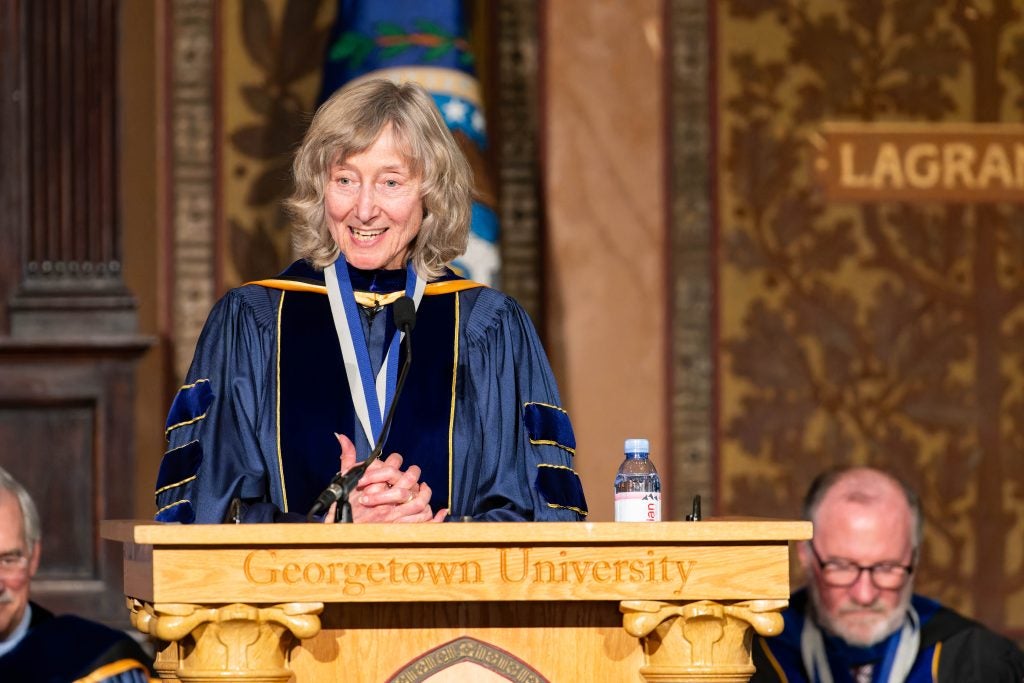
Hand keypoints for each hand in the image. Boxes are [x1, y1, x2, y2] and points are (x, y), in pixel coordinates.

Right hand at [323, 434, 446, 522]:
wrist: (339, 533)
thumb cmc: (341, 508)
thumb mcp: (343, 482)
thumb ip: (348, 458)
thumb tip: (342, 437)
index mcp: (374, 487)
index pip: (392, 465)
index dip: (396, 461)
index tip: (396, 462)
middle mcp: (386, 502)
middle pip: (409, 480)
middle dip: (413, 473)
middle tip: (413, 473)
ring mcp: (394, 517)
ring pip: (419, 501)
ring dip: (425, 493)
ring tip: (423, 489)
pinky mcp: (399, 530)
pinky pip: (422, 522)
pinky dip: (433, 516)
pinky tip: (437, 511)